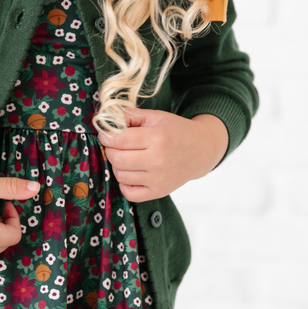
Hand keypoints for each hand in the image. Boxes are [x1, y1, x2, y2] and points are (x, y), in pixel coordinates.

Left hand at [98, 109, 228, 201]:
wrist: (201, 150)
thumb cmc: (176, 131)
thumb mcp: (156, 117)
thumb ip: (130, 115)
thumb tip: (106, 120)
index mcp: (158, 137)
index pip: (119, 140)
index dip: (107, 137)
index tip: (107, 135)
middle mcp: (158, 160)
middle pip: (117, 159)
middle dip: (111, 150)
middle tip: (116, 146)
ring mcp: (158, 179)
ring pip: (120, 175)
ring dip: (117, 166)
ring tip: (127, 157)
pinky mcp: (159, 192)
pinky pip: (129, 193)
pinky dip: (125, 183)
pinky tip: (132, 173)